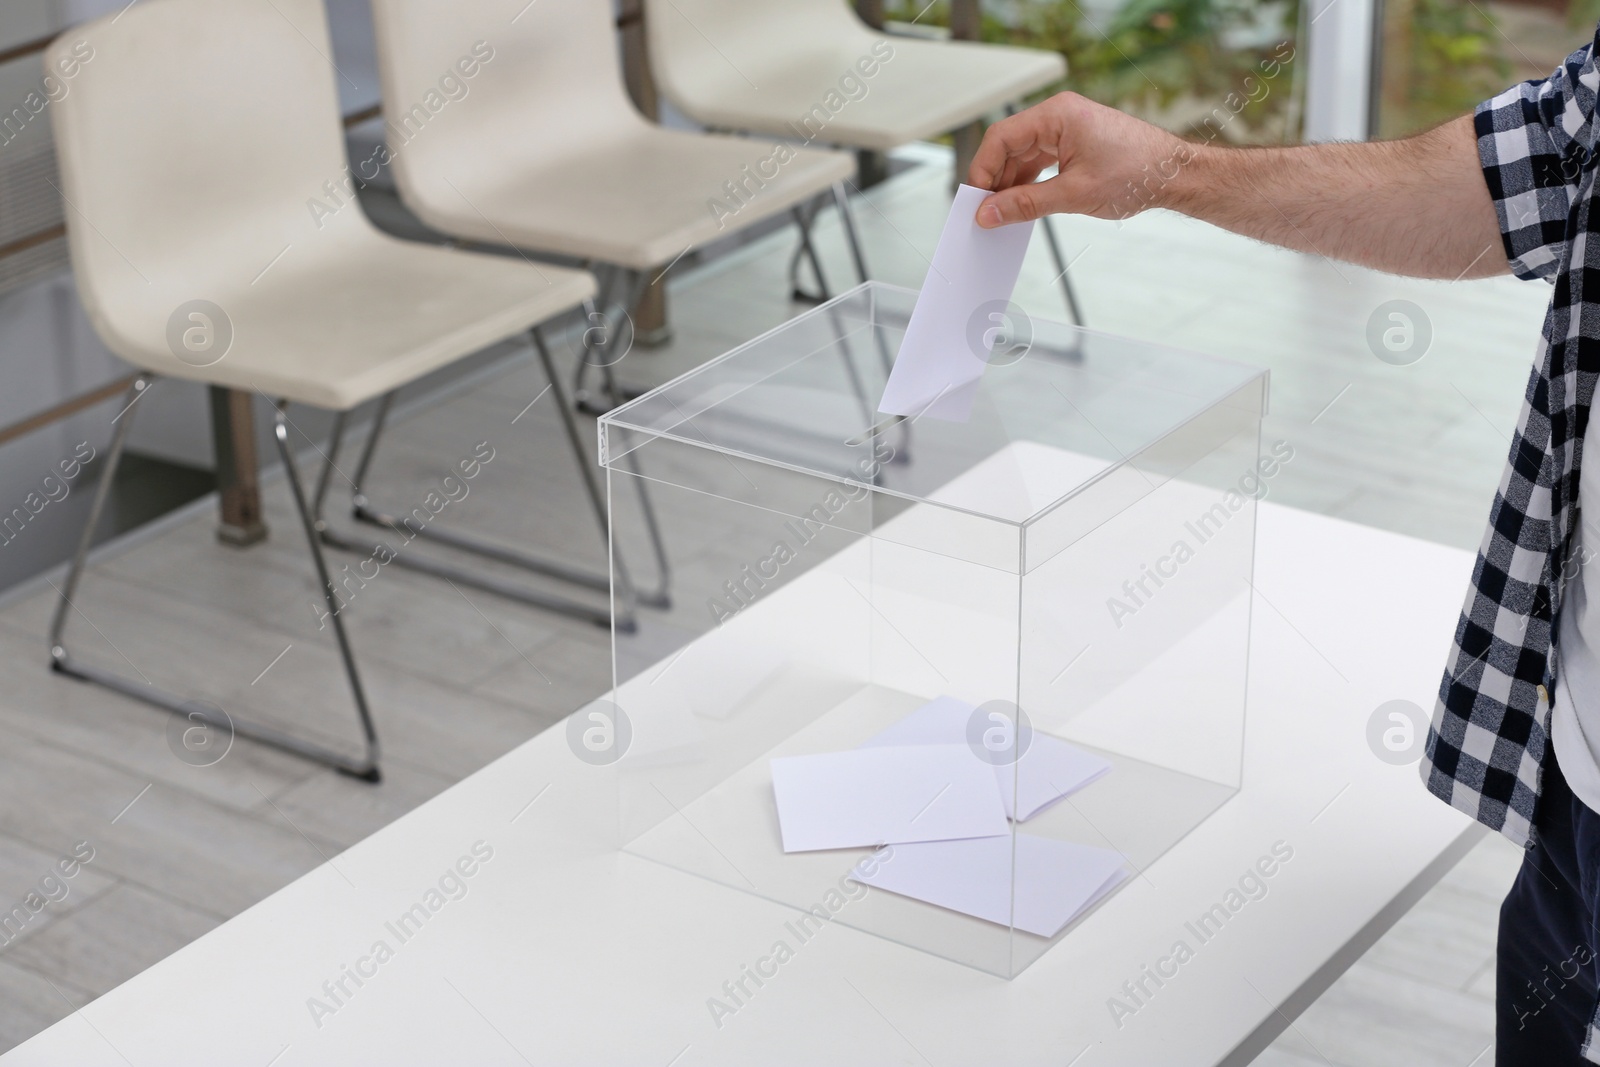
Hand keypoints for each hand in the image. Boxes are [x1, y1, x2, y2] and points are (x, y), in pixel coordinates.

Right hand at [969, 92, 1190, 227]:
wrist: (1174, 175)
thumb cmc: (1137, 174)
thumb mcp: (1073, 195)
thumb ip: (1025, 204)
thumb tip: (989, 214)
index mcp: (1057, 115)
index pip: (1001, 138)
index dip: (983, 171)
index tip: (976, 201)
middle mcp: (1059, 116)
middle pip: (1009, 146)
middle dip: (995, 180)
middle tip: (985, 213)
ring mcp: (1067, 128)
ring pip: (1022, 155)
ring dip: (1011, 184)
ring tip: (1003, 214)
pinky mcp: (1075, 143)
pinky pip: (1040, 160)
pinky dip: (1028, 182)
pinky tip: (1023, 204)